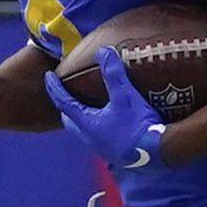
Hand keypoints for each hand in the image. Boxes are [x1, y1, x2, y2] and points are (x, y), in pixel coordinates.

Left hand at [45, 45, 165, 172]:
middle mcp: (91, 138)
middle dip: (66, 107)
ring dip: (82, 117)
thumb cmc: (138, 126)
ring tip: (87, 104)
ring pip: (85, 130)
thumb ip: (114, 74)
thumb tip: (103, 52)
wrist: (159, 154)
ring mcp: (103, 148)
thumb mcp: (126, 97)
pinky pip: (99, 136)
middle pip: (70, 121)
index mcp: (88, 124)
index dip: (55, 88)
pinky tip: (110, 121)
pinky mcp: (116, 153)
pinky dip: (97, 125)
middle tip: (65, 93)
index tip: (48, 76)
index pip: (64, 103)